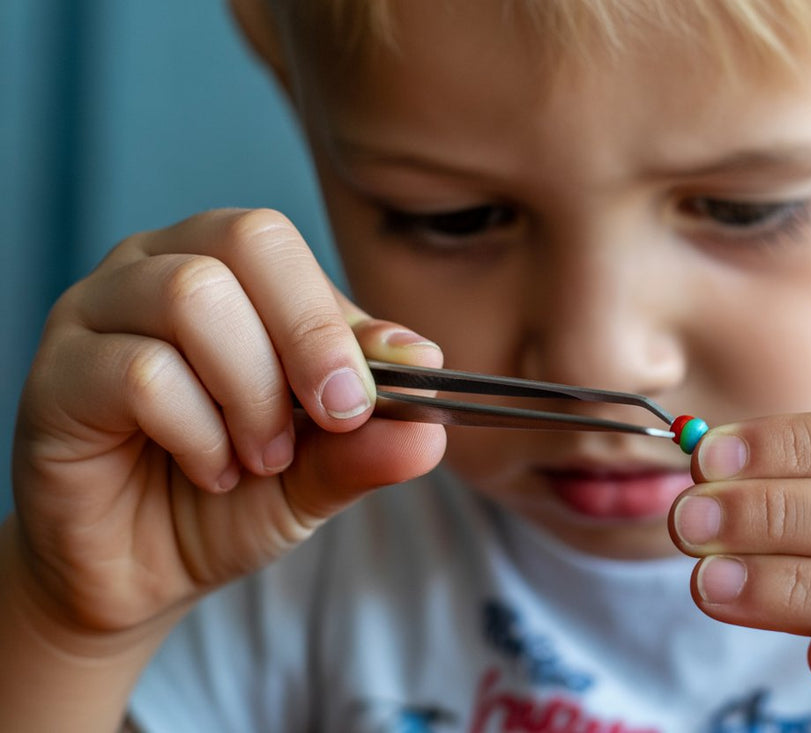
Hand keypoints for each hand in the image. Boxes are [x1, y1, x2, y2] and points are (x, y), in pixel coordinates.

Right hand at [9, 208, 446, 637]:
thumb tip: (432, 427)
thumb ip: (366, 444)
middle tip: (333, 418)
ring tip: (260, 457)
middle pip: (245, 241)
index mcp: (226, 269)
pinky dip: (199, 433)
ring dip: (251, 393)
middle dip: (309, 336)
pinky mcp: (58, 374)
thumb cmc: (226, 499)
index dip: (341, 320)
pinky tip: (209, 471)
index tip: (376, 397)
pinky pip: (141, 371)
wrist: (139, 570)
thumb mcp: (317, 473)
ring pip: (192, 297)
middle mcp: (157, 268)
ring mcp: (99, 313)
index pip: (288, 250)